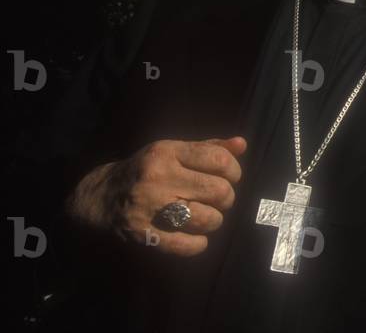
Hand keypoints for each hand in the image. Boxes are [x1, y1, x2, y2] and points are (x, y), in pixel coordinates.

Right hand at [66, 136, 246, 256]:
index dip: (234, 171)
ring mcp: (149, 207)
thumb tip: (242, 145)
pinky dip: (199, 243)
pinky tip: (195, 236)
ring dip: (214, 221)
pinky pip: (188, 245)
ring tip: (205, 216)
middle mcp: (158, 177)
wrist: (98, 197)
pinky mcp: (143, 234)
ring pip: (208, 219)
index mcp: (167, 152)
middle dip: (226, 198)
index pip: (220, 160)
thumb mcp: (172, 151)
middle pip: (220, 192)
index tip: (229, 177)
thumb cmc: (145, 170)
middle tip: (218, 200)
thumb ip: (209, 147)